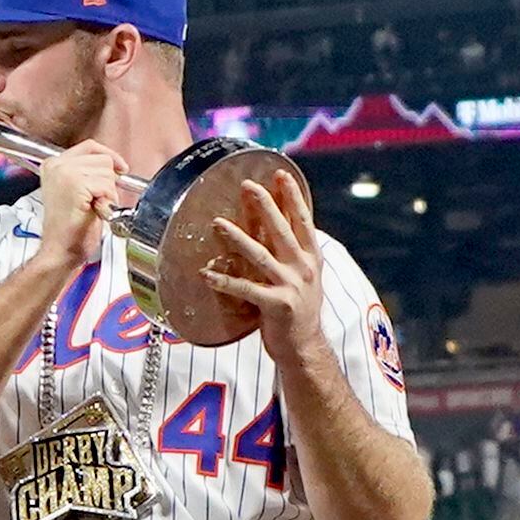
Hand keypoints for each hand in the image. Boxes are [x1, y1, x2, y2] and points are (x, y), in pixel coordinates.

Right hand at [35, 140, 127, 260]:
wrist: (59, 251)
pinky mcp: (75, 184)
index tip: (121, 168)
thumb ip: (87, 174)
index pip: (90, 147)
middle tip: (96, 202)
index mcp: (53, 164)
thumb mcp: (75, 192)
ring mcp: (65, 173)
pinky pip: (106, 186)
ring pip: (107, 172)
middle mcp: (57, 164)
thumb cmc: (68, 230)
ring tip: (92, 208)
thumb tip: (112, 164)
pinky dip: (106, 201)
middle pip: (102, 159)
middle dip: (108, 182)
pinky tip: (94, 211)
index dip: (109, 156)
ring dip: (107, 193)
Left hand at [203, 164, 328, 363]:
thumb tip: (278, 222)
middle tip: (248, 185)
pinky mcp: (277, 306)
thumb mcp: (305, 275)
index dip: (292, 196)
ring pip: (261, 256)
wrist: (305, 345)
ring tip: (218, 223)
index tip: (280, 174)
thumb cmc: (299, 308)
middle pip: (282, 230)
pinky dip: (226, 281)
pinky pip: (246, 290)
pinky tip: (207, 274)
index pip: (303, 220)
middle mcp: (304, 268)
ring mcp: (291, 286)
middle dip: (265, 205)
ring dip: (238, 238)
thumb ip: (294, 251)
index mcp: (311, 257)